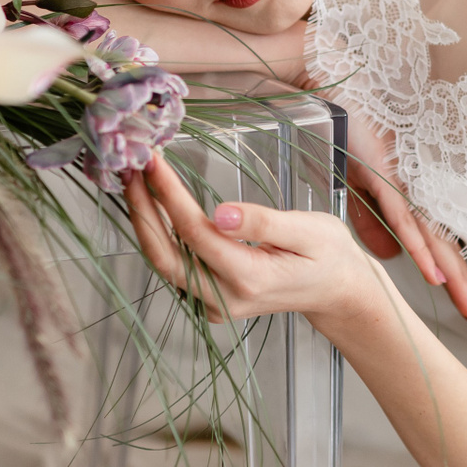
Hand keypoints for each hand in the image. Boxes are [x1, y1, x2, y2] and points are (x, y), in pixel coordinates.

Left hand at [125, 156, 379, 324]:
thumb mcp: (310, 230)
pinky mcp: (210, 300)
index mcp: (250, 277)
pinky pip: (174, 267)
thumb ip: (264, 221)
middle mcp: (225, 297)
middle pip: (164, 255)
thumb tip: (222, 212)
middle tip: (129, 169)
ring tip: (134, 181)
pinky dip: (158, 235)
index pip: (195, 232)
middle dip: (141, 210)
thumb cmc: (329, 256)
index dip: (169, 195)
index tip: (153, 162)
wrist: (337, 293)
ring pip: (163, 263)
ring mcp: (215, 304)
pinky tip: (153, 206)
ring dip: (145, 221)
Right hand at [340, 113, 466, 336]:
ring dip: (455, 280)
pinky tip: (434, 276)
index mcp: (416, 199)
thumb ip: (374, 221)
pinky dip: (420, 249)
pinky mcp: (387, 176)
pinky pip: (407, 220)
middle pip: (452, 253)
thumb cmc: (352, 133)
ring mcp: (407, 186)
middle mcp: (419, 195)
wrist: (337, 92)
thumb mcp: (361, 189)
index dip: (463, 285)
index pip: (445, 250)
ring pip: (437, 242)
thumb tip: (389, 258)